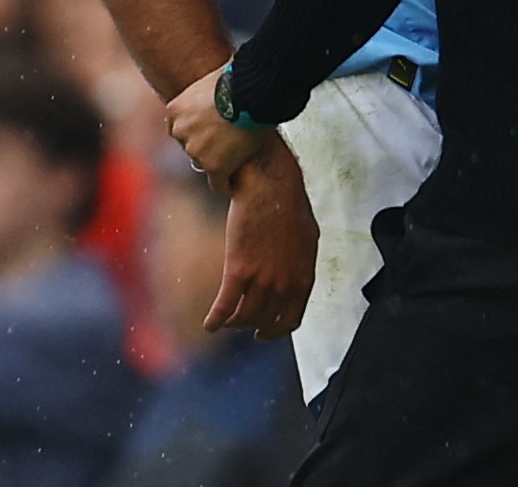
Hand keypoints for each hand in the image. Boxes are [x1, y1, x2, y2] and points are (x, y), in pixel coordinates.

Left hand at [164, 65, 267, 193]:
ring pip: (206, 163)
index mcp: (176, 109)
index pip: (181, 128)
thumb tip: (227, 67)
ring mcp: (196, 150)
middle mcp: (180, 131)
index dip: (198, 129)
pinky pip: (218, 183)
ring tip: (240, 151)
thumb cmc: (241, 77)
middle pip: (192, 146)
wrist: (253, 90)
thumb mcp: (215, 76)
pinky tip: (234, 182)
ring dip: (220, 159)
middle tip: (229, 139)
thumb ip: (210, 87)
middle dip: (208, 144)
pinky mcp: (214, 165)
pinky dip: (226, 183)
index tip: (211, 131)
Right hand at [203, 135, 318, 340]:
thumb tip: (296, 278)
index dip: (276, 331)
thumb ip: (300, 263)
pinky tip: (209, 325)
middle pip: (264, 320)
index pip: (291, 320)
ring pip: (243, 317)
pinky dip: (215, 320)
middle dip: (251, 325)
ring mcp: (262, 279)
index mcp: (304, 277)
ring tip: (225, 321)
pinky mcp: (238, 270)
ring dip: (232, 322)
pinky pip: (224, 307)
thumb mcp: (307, 238)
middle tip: (242, 325)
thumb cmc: (288, 205)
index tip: (264, 332)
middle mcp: (285, 284)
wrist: (269, 185)